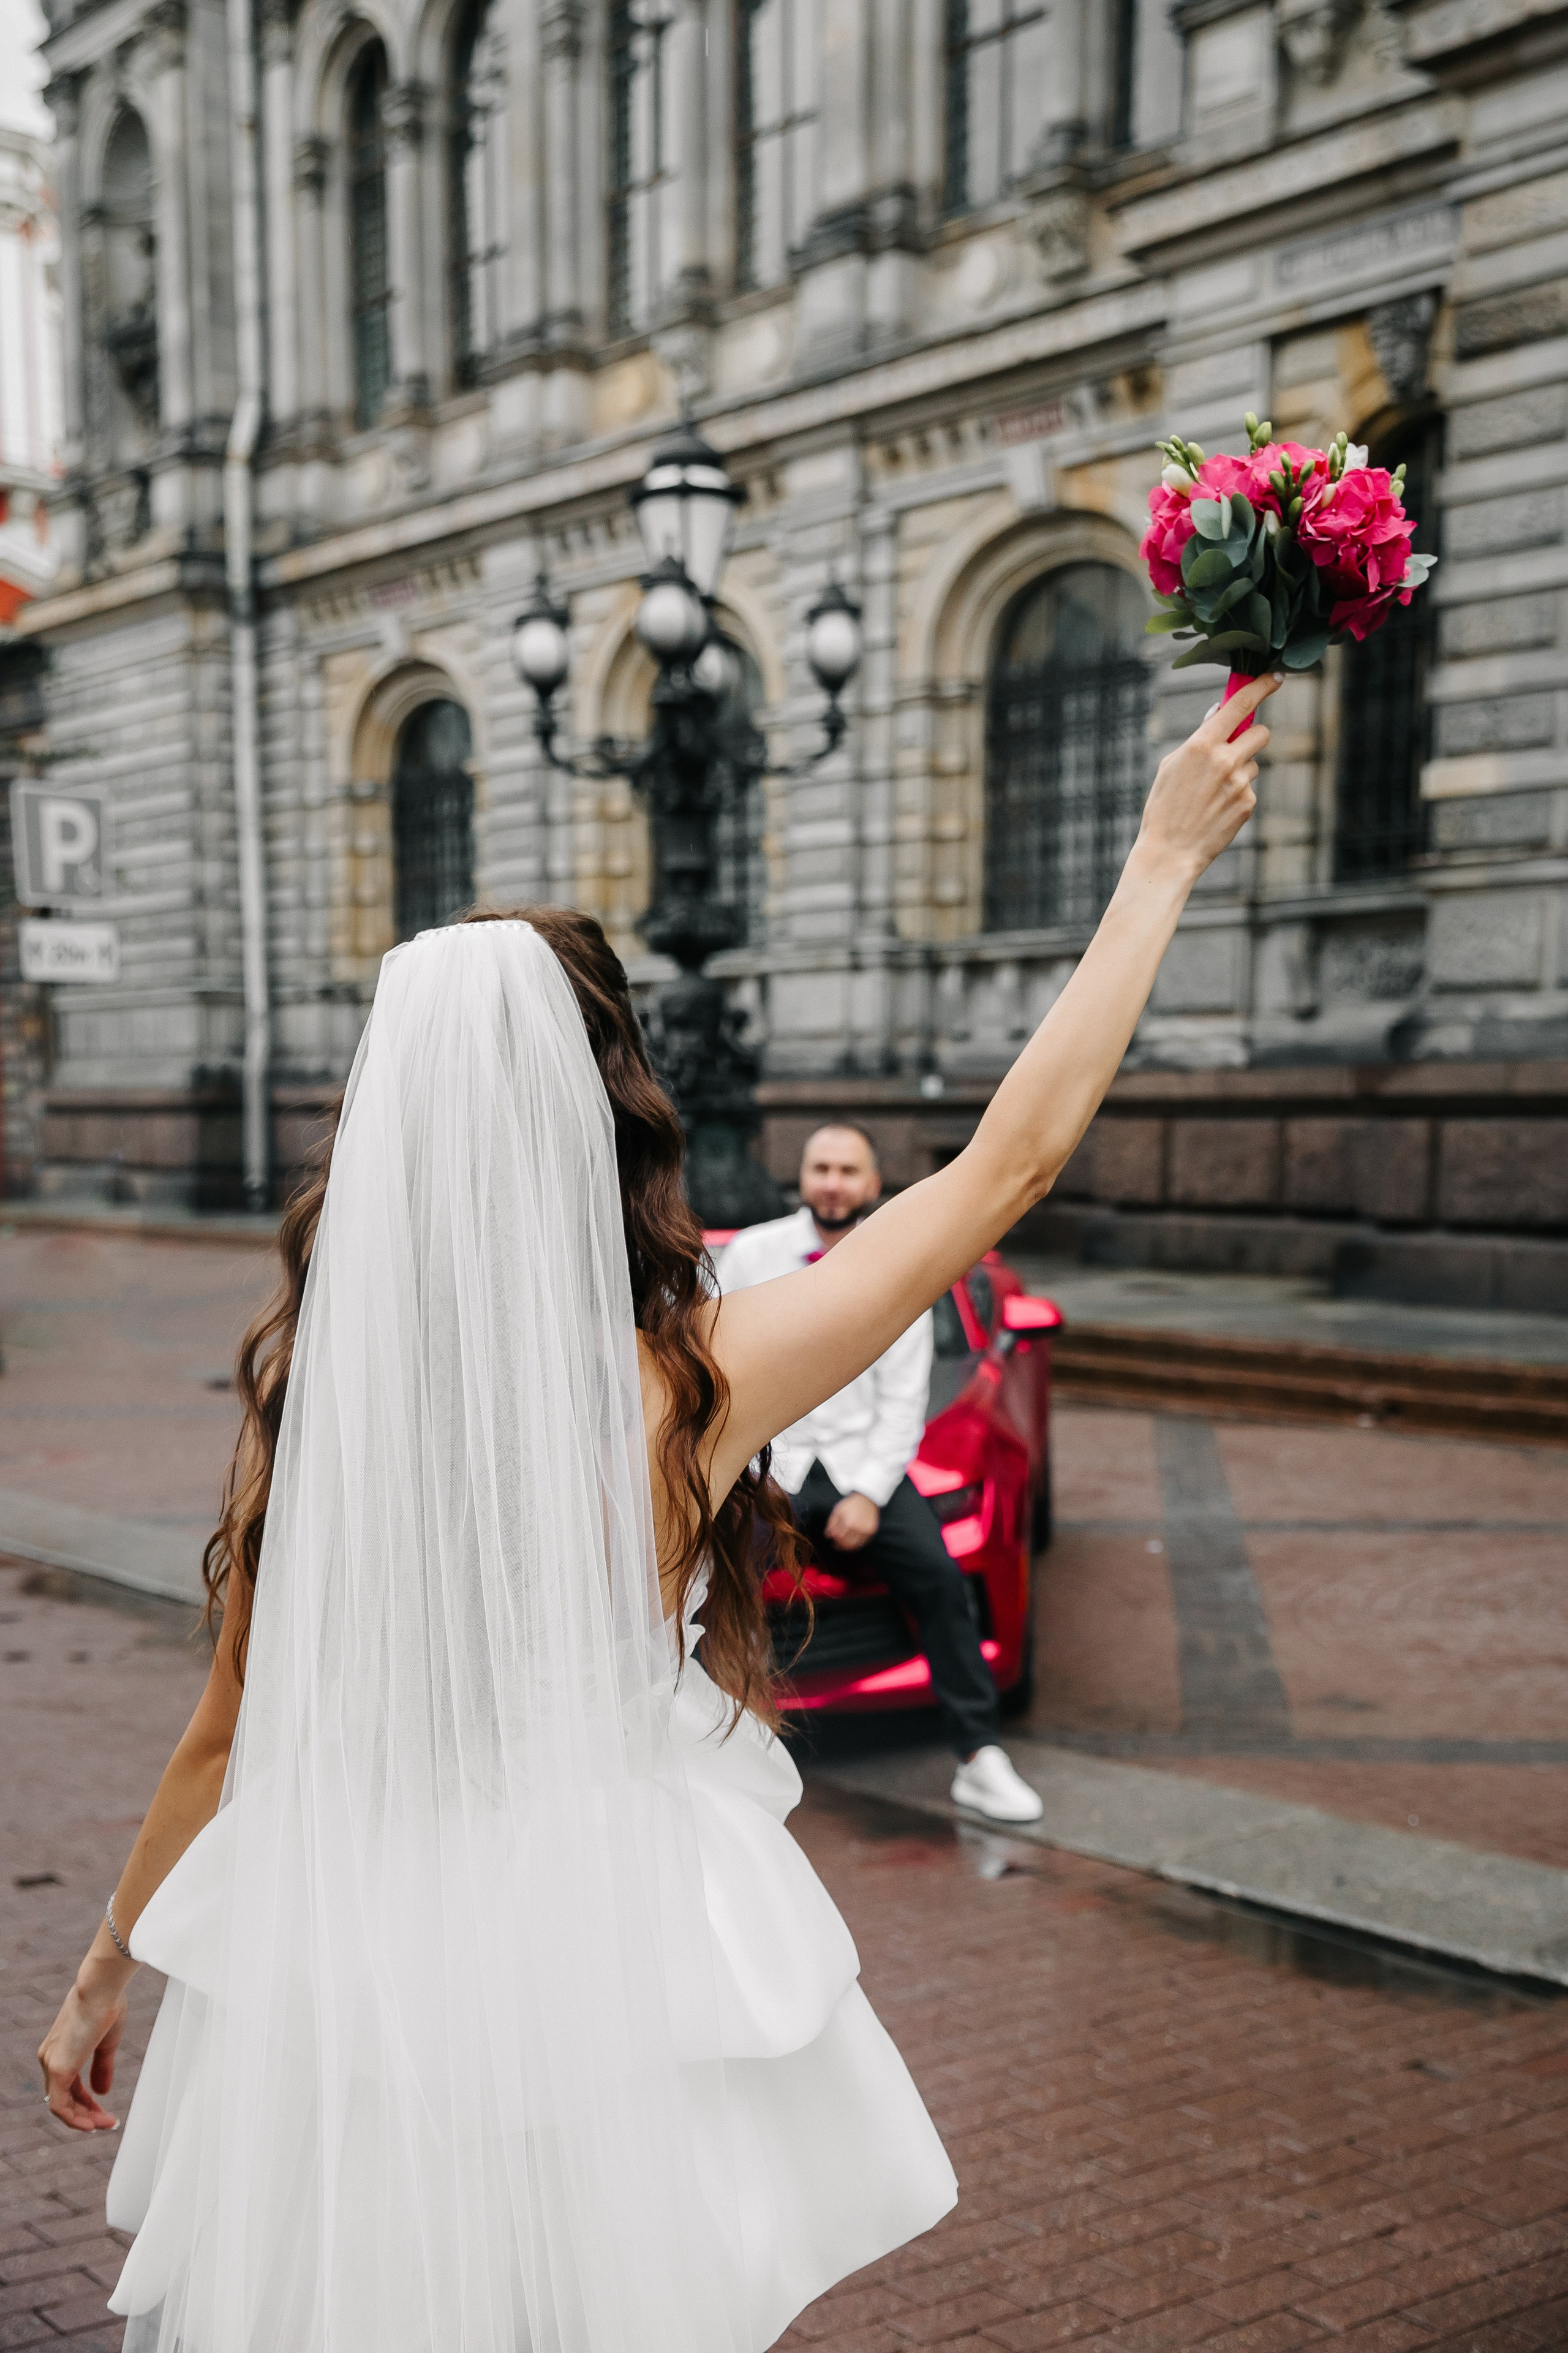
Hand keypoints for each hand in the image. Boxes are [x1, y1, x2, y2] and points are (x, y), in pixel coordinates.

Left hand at [39, 1955, 131, 2131]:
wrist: (101, 1987)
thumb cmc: (107, 2004)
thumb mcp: (106, 2042)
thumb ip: (101, 2067)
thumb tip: (102, 2092)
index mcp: (60, 2048)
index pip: (69, 2085)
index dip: (87, 2101)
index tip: (104, 2110)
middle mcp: (50, 2058)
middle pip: (65, 2098)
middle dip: (86, 2113)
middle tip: (107, 2122)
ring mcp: (51, 2064)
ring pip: (61, 2105)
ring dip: (83, 2119)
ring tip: (106, 2124)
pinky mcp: (58, 2069)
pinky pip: (60, 2106)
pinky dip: (74, 2119)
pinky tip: (92, 2125)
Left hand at [824, 1492, 880, 1550]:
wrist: (867, 1498)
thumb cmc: (851, 1504)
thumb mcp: (838, 1510)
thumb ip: (831, 1523)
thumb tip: (827, 1536)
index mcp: (849, 1522)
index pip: (839, 1537)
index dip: (834, 1540)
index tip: (831, 1540)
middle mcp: (858, 1528)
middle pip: (846, 1544)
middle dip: (840, 1546)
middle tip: (836, 1545)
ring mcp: (866, 1531)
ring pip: (855, 1546)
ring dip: (847, 1548)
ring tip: (843, 1546)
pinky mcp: (871, 1531)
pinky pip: (863, 1543)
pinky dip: (856, 1545)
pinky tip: (851, 1542)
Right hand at [1136, 671, 1279, 883]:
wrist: (1170, 852)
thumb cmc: (1164, 806)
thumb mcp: (1172, 764)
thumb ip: (1199, 738)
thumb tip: (1221, 713)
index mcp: (1202, 744)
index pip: (1240, 704)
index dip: (1262, 686)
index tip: (1275, 677)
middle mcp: (1226, 759)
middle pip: (1260, 732)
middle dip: (1253, 736)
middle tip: (1236, 748)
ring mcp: (1240, 783)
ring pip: (1254, 763)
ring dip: (1240, 770)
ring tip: (1213, 792)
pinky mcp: (1248, 803)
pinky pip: (1249, 788)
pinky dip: (1237, 794)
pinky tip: (1216, 809)